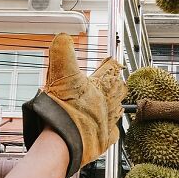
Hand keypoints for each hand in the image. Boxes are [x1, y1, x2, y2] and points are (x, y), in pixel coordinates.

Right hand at [23, 34, 126, 177]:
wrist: (64, 140)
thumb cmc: (63, 110)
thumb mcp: (61, 76)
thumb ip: (62, 54)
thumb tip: (63, 37)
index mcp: (100, 87)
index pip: (110, 69)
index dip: (110, 64)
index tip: (112, 61)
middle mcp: (108, 104)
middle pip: (118, 90)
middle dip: (116, 85)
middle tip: (117, 81)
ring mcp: (107, 122)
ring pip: (116, 110)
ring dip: (115, 105)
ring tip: (116, 102)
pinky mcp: (104, 140)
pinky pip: (112, 132)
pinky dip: (110, 128)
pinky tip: (108, 127)